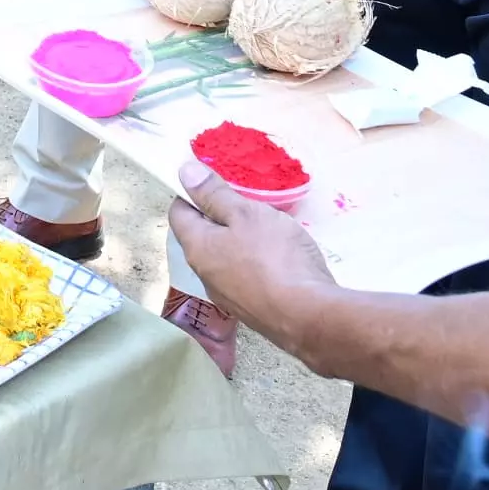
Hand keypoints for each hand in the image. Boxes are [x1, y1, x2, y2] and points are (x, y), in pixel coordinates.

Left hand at [167, 163, 334, 342]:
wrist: (309, 317)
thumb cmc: (275, 257)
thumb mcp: (246, 214)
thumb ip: (215, 194)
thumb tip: (184, 172)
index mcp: (197, 248)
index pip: (179, 213)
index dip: (192, 193)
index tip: (215, 183)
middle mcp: (205, 275)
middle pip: (203, 237)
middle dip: (219, 217)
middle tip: (247, 203)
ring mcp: (229, 298)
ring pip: (226, 259)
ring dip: (240, 241)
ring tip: (267, 228)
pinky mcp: (253, 312)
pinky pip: (247, 278)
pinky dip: (256, 263)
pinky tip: (280, 258)